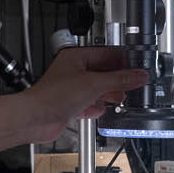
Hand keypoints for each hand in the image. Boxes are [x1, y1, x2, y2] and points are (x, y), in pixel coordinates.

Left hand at [27, 46, 148, 142]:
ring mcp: (72, 89)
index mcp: (77, 57)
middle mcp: (74, 71)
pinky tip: (101, 110)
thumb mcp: (94, 84)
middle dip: (118, 80)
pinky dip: (97, 107)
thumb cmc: (53, 95)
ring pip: (98, 89)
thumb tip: (138, 75)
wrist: (35, 118)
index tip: (138, 69)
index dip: (124, 61)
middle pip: (104, 73)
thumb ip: (119, 79)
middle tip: (133, 85)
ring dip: (109, 95)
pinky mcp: (70, 106)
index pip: (107, 54)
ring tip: (121, 98)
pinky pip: (90, 104)